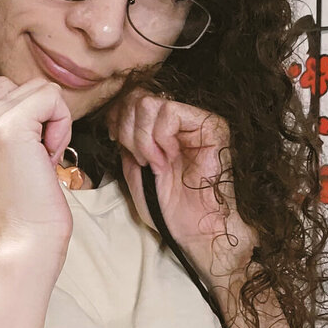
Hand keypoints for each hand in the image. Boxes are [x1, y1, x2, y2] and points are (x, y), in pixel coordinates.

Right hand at [0, 76, 74, 255]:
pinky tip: (50, 156)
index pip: (11, 90)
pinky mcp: (9, 128)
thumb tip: (46, 99)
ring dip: (56, 120)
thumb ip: (18, 128)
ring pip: (42, 89)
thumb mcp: (16, 158)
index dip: (36, 117)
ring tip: (45, 157)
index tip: (35, 154)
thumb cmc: (31, 207)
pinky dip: (62, 124)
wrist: (27, 239)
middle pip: (29, 86)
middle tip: (42, 158)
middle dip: (48, 118)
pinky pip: (52, 98)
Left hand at [105, 88, 258, 288]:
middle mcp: (181, 119)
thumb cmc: (168, 207)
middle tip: (139, 159)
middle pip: (138, 97)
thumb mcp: (134, 170)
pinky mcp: (212, 127)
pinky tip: (166, 159)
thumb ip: (126, 141)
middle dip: (128, 130)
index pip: (132, 99)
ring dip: (142, 137)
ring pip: (150, 103)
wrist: (195, 230)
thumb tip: (115, 116)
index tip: (116, 142)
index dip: (117, 118)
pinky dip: (159, 137)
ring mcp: (197, 121)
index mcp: (163, 127)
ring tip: (154, 162)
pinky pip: (170, 112)